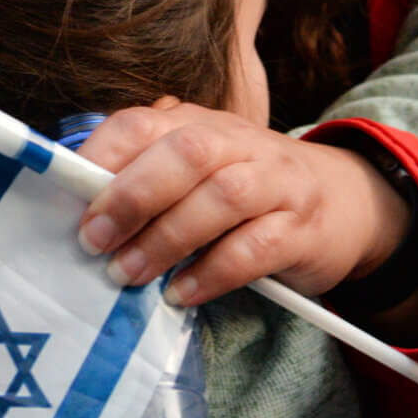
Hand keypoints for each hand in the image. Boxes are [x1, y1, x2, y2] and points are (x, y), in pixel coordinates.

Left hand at [74, 100, 409, 304]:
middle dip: (133, 196)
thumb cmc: (249, 192)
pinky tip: (182, 294)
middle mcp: (241, 144)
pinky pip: (257, 248)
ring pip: (222, 198)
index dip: (102, 157)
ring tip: (129, 274)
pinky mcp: (303, 229)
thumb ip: (148, 178)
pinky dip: (213, 273)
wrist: (346, 203)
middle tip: (95, 241)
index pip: (144, 122)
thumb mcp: (201, 171)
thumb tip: (79, 213)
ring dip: (167, 239)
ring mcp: (277, 183)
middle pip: (186, 153)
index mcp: (201, 124)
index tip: (71, 201)